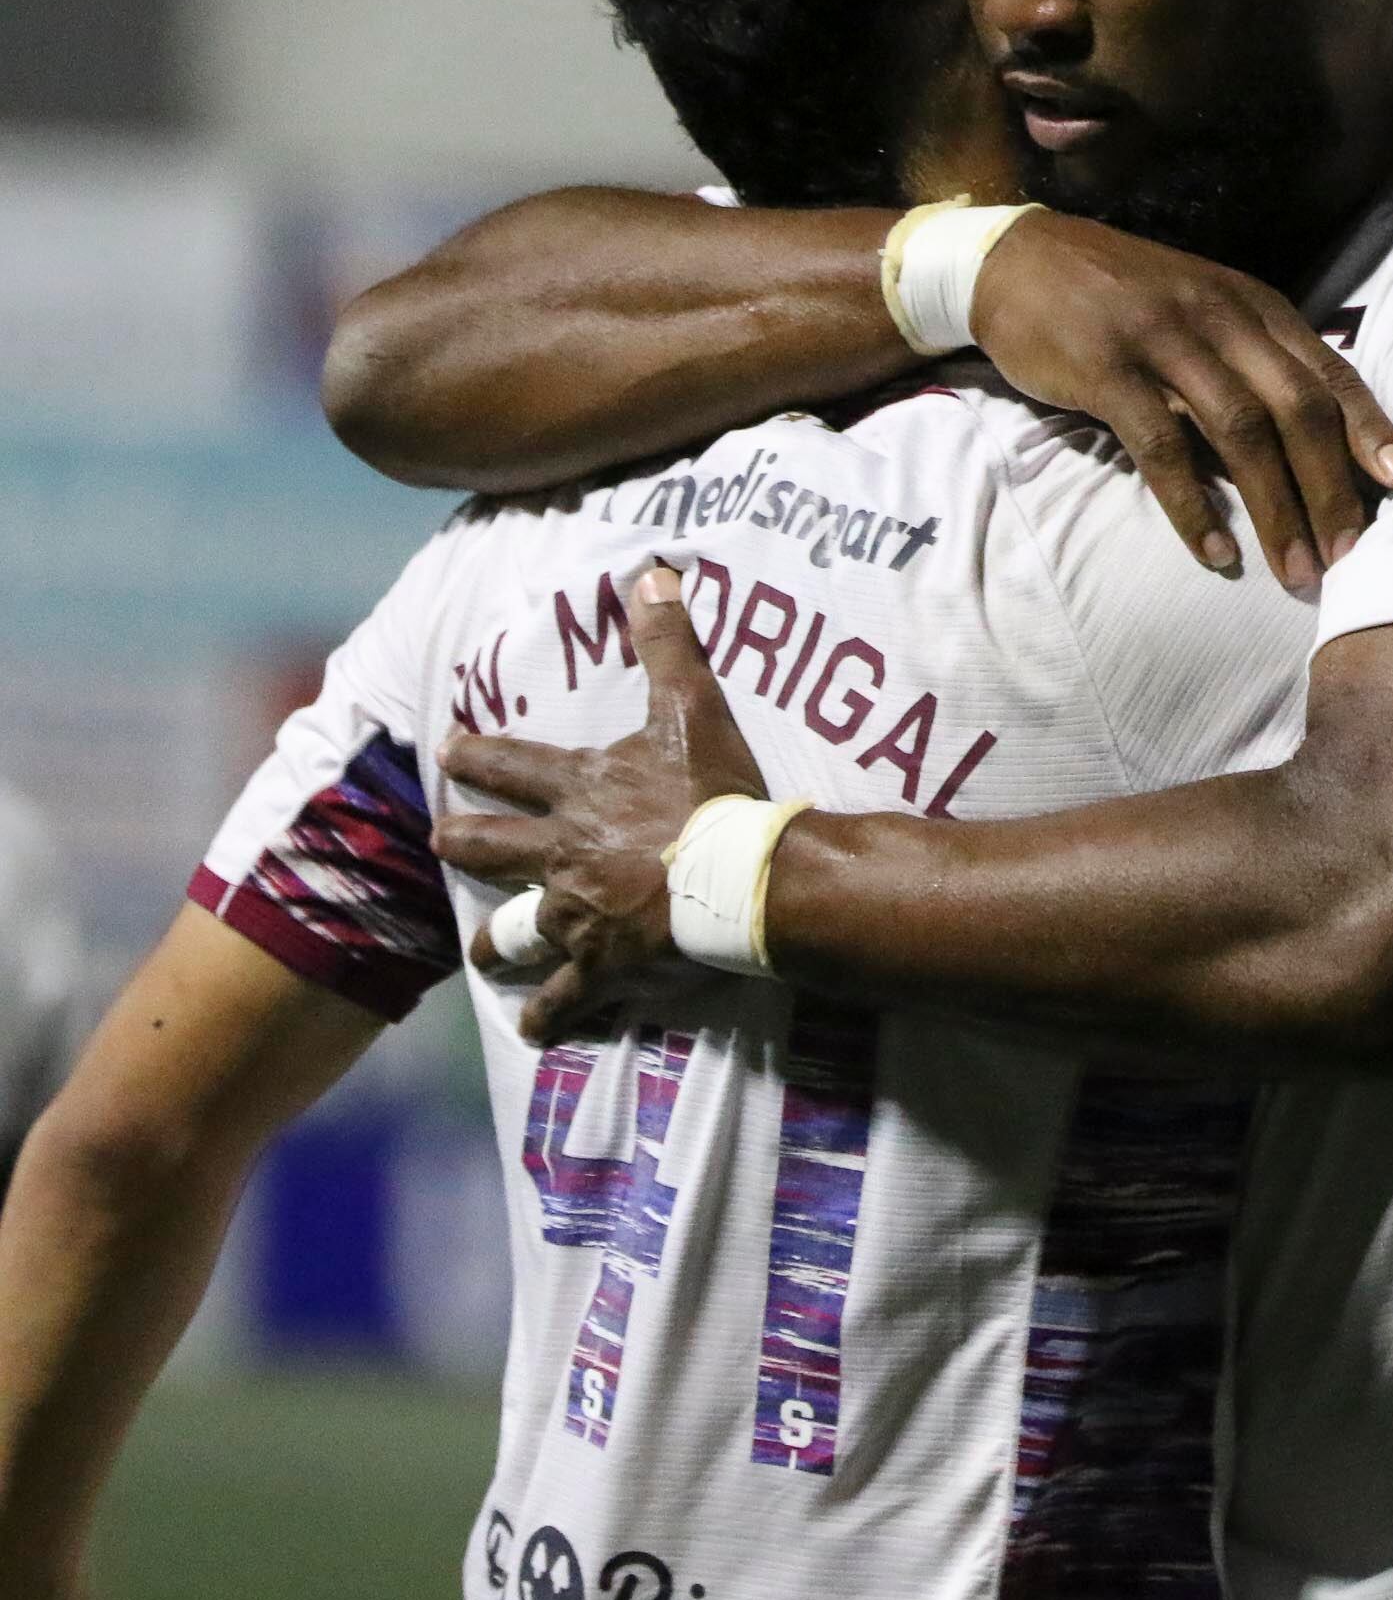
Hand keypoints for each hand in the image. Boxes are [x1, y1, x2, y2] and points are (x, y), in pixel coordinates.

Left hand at [435, 564, 766, 1040]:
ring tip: (482, 949)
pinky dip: (548, 1016)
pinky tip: (536, 1029)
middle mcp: (560, 850)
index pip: (507, 765)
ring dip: (492, 939)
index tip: (447, 746)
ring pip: (509, 930)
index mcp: (578, 789)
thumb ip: (668, 642)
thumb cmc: (719, 794)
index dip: (474, 754)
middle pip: (486, 847)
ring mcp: (573, 912)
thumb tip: (652, 570)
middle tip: (440, 838)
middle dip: (458, 840)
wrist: (744, 877)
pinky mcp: (598, 965)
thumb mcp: (694, 707)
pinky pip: (562, 999)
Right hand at [968, 211, 1392, 589]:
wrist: (1018, 260)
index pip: (1329, 370)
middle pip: (1298, 408)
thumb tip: (1322, 436)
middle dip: (1332, 487)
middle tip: (1351, 554)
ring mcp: (1164, 341)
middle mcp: (1220, 317)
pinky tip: (1216, 551)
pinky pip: (1163, 446)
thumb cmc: (1124, 298)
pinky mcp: (1107, 370)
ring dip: (1277, 508)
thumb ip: (1257, 359)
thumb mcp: (1206, 308)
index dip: (1369, 428)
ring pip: (1242, 432)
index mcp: (1254, 306)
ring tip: (1298, 570)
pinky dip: (1193, 505)